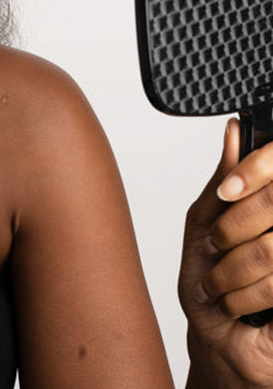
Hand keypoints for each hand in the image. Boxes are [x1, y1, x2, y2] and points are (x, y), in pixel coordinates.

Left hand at [180, 119, 272, 387]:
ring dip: (233, 271)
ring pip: (269, 248)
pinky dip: (245, 294)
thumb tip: (236, 129)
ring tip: (219, 286)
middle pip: (271, 205)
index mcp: (271, 211)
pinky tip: (235, 304)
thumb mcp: (205, 222)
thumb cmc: (213, 279)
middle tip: (214, 250)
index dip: (252, 174)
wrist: (223, 341)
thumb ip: (225, 180)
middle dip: (232, 232)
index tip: (225, 192)